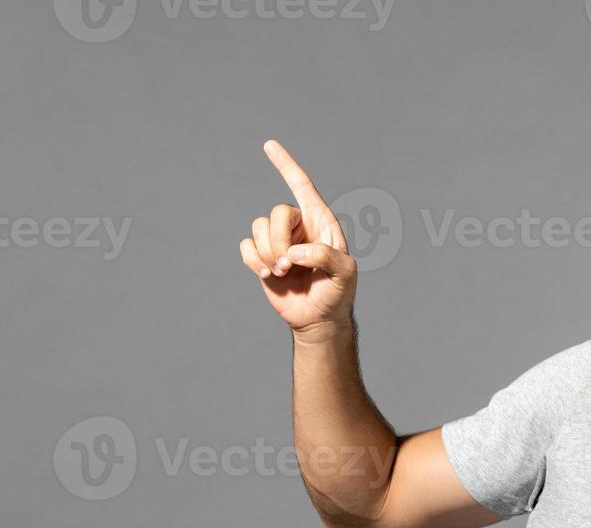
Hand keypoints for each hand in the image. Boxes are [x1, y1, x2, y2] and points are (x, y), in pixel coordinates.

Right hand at [239, 140, 357, 342]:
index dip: (286, 165)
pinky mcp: (263, 257)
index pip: (302, 186)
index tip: (269, 145)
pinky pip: (245, 246)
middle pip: (276, 213)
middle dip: (279, 240)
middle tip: (290, 265)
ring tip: (282, 273)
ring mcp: (278, 241)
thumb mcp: (344, 274)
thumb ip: (327, 257)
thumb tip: (295, 251)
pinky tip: (267, 275)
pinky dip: (252, 260)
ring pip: (257, 227)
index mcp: (321, 222)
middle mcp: (298, 226)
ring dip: (267, 253)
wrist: (318, 319)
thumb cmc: (337, 294)